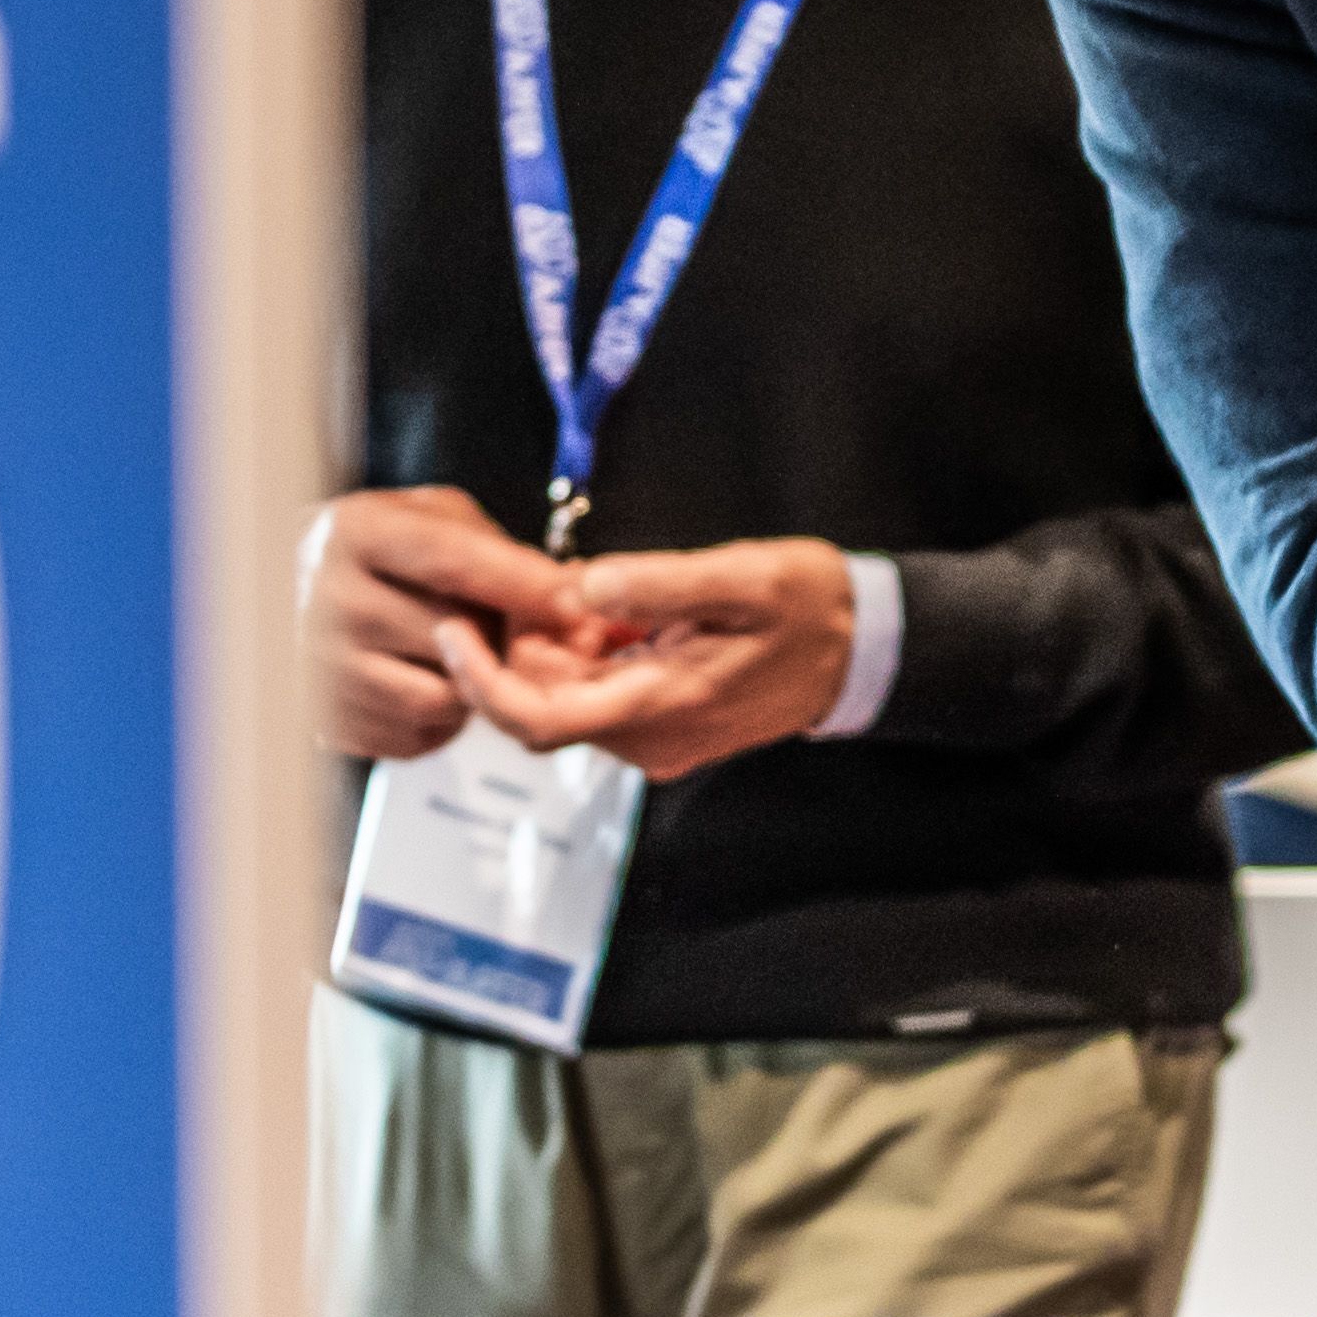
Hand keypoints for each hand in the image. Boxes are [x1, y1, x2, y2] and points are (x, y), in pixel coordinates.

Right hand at [302, 485, 575, 763]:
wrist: (288, 589)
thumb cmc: (378, 551)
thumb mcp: (429, 516)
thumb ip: (492, 549)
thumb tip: (565, 599)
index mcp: (354, 532)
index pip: (451, 562)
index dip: (520, 583)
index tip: (571, 601)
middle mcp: (326, 598)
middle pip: (451, 635)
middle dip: (496, 635)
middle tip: (500, 626)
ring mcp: (320, 667)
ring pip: (440, 696)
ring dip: (470, 683)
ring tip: (459, 655)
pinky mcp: (328, 721)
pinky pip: (418, 736)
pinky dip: (440, 719)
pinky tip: (426, 681)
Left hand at [455, 535, 861, 784]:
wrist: (863, 648)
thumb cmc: (809, 607)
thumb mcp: (742, 577)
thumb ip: (658, 583)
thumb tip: (581, 589)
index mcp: (661, 706)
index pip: (538, 718)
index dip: (481, 680)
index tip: (453, 628)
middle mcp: (649, 739)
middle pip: (543, 707)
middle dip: (522, 647)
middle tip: (541, 584)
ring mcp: (657, 739)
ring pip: (567, 701)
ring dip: (556, 649)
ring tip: (585, 591)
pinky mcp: (663, 725)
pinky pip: (599, 697)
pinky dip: (586, 657)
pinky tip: (610, 612)